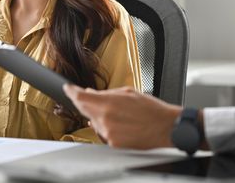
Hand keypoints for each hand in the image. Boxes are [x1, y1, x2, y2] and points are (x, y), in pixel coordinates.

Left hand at [63, 84, 181, 149]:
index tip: (67, 89)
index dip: (71, 92)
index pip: (80, 98)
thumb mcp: (128, 93)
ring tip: (117, 113)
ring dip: (99, 116)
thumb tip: (91, 93)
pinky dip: (107, 127)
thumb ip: (107, 93)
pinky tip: (120, 124)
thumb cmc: (151, 110)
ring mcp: (108, 133)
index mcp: (108, 103)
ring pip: (94, 122)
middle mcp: (105, 119)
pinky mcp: (114, 144)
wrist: (166, 128)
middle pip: (84, 110)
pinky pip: (103, 133)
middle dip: (85, 103)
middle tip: (92, 99)